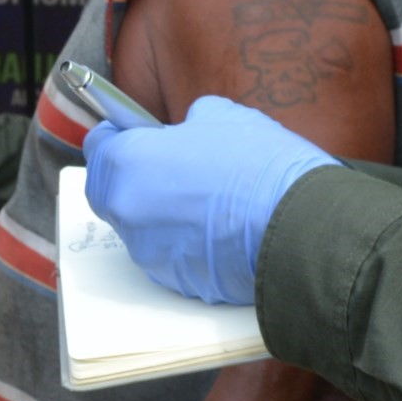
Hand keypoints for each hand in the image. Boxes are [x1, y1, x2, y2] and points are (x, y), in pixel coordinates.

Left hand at [83, 95, 336, 305]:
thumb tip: (186, 131)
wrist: (302, 226)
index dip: (120, 137)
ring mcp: (149, 253)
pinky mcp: (175, 282)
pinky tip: (221, 230)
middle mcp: (128, 213)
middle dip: (138, 178)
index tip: (136, 135)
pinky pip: (171, 256)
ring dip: (164, 214)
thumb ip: (189, 123)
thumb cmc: (261, 167)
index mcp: (128, 165)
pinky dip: (186, 244)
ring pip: (144, 227)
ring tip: (209, 202)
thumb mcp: (224, 118)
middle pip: (115, 191)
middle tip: (177, 167)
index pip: (100, 147)